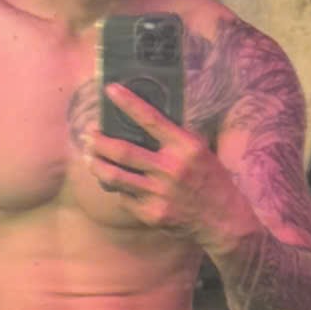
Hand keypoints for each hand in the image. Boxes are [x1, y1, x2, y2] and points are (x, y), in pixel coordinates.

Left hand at [88, 83, 256, 249]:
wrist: (223, 219)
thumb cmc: (210, 179)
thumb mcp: (200, 151)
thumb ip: (174, 138)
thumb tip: (140, 120)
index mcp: (185, 147)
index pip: (151, 119)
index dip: (128, 103)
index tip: (109, 90)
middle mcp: (171, 168)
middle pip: (122, 151)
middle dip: (98, 142)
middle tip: (87, 135)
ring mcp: (160, 193)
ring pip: (114, 176)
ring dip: (96, 165)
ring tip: (89, 158)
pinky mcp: (152, 214)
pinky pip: (124, 198)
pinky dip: (118, 190)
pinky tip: (116, 184)